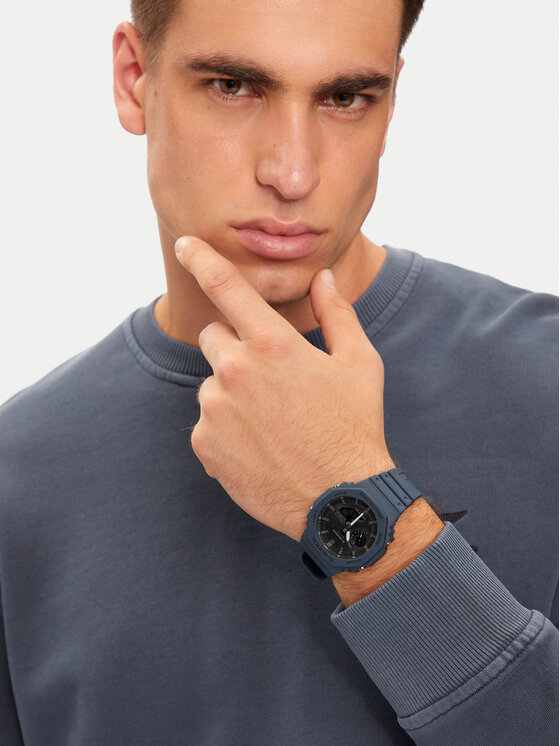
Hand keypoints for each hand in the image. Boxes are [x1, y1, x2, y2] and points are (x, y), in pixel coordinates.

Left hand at [175, 236, 394, 541]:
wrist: (341, 499)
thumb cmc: (355, 426)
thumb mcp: (360, 363)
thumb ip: (336, 313)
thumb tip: (323, 278)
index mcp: (272, 344)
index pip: (225, 286)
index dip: (202, 259)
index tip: (185, 244)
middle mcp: (235, 371)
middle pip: (214, 337)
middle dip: (235, 348)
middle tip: (270, 378)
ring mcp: (215, 410)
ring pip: (212, 383)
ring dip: (232, 392)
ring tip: (271, 421)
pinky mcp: (205, 444)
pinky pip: (206, 423)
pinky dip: (226, 429)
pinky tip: (259, 445)